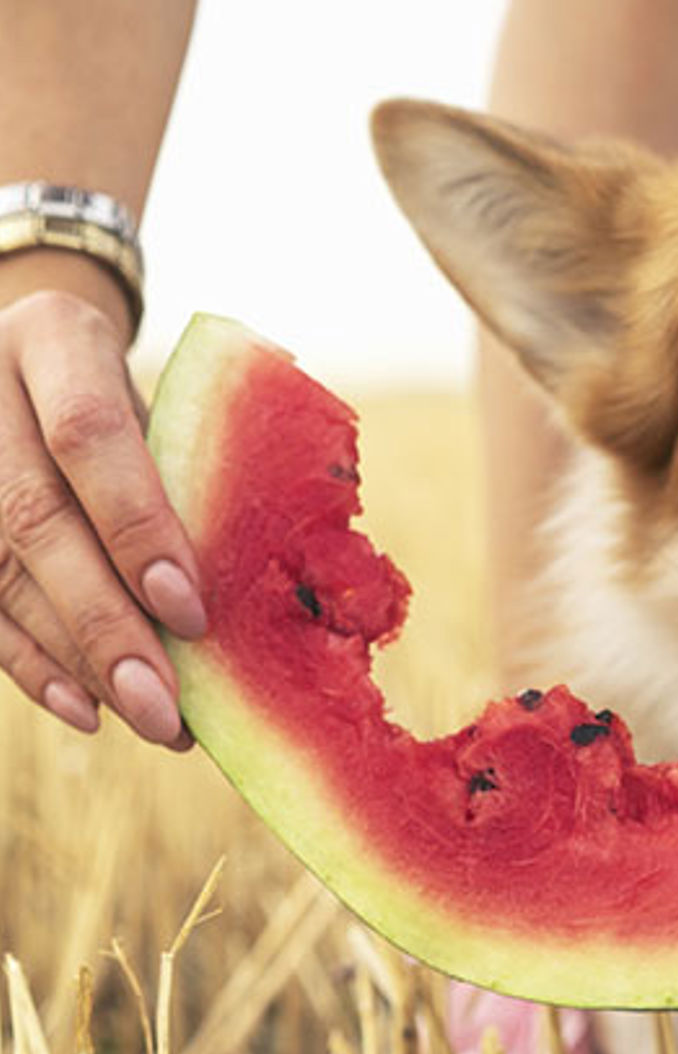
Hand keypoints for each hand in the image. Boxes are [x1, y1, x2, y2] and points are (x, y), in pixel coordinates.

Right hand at [0, 273, 205, 748]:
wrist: (33, 355)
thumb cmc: (132, 384)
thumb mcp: (161, 391)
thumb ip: (196, 462)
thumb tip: (270, 580)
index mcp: (53, 336)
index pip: (88, 434)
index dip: (136, 525)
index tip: (189, 608)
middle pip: (33, 519)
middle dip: (104, 623)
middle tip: (166, 704)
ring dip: (77, 658)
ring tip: (152, 717)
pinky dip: (30, 663)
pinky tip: (86, 707)